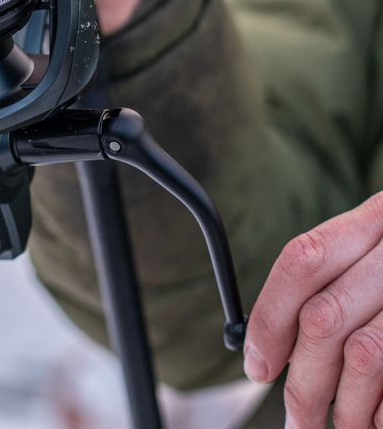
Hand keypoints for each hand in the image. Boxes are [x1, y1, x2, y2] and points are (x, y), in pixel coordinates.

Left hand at [245, 192, 382, 427]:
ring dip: (345, 410)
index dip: (270, 316)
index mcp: (377, 220)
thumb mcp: (381, 254)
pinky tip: (377, 422)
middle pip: (326, 318)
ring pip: (364, 357)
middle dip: (303, 381)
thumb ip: (334, 286)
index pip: (303, 260)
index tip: (258, 365)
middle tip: (296, 420)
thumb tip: (268, 350)